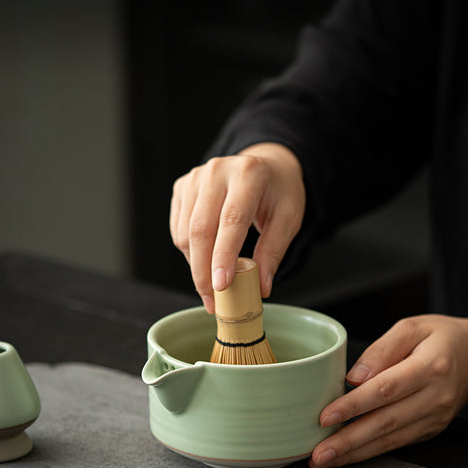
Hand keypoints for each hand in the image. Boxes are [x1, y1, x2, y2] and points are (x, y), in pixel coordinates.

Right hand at [170, 143, 304, 312]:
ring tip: (213, 283)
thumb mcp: (288, 219)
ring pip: (185, 233)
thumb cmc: (278, 193)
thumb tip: (259, 288)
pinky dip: (190, 253)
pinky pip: (178, 229)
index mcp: (248, 174)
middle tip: (212, 302)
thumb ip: (273, 252)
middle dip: (203, 272)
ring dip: (196, 266)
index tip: (221, 287)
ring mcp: (195, 178)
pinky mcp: (182, 187)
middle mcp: (217, 171)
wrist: (265, 166)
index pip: (231, 220)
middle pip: (200, 229)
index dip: (223, 256)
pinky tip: (206, 260)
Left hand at [309, 314, 467, 467]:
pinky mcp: (430, 430)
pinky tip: (346, 456)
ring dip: (354, 453)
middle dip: (348, 441)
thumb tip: (353, 377)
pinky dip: (369, 452)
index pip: (385, 389)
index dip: (353, 406)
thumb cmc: (438, 338)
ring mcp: (435, 418)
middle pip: (385, 422)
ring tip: (324, 460)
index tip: (324, 417)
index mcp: (429, 367)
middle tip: (317, 454)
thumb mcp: (411, 328)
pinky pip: (397, 444)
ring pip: (390, 440)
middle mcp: (435, 397)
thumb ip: (381, 350)